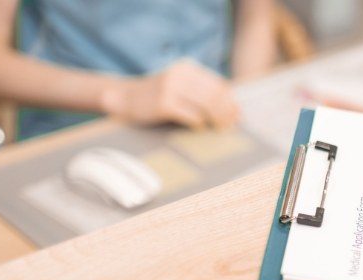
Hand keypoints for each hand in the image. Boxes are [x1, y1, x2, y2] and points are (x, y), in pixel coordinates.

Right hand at [100, 59, 239, 129]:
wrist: (125, 97)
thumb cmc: (160, 96)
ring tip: (217, 129)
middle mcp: (180, 74)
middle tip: (229, 126)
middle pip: (216, 95)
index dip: (231, 102)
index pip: (220, 85)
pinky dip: (199, 124)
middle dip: (226, 113)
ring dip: (216, 119)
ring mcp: (170, 88)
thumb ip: (204, 94)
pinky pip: (191, 116)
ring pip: (207, 105)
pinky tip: (199, 128)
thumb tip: (235, 111)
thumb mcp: (181, 86)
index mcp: (188, 68)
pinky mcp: (163, 103)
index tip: (237, 117)